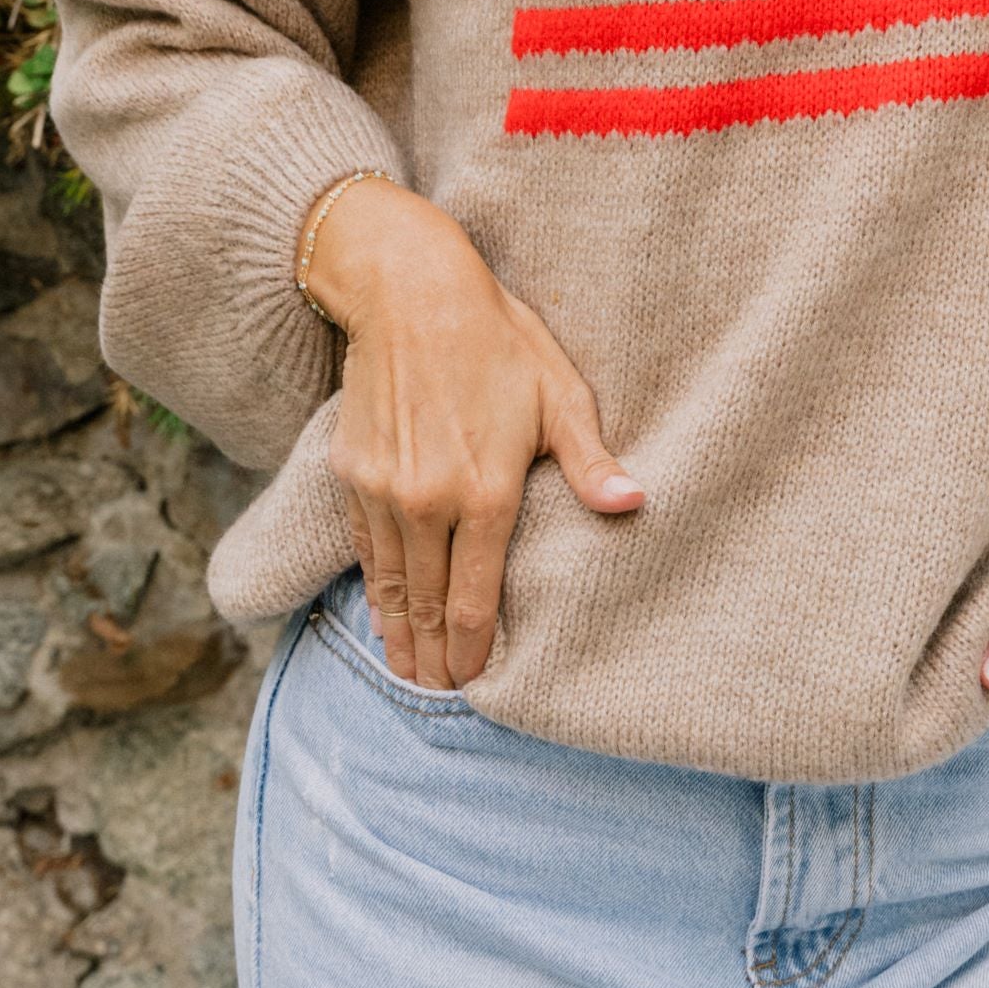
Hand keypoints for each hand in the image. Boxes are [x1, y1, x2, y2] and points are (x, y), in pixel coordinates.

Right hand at [311, 180, 641, 689]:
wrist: (407, 292)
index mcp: (486, 493)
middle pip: (428, 606)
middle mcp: (428, 503)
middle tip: (438, 695)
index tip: (474, 685)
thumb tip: (636, 505)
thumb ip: (591, 462)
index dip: (474, 652)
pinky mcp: (352, 472)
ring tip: (406, 671)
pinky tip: (380, 611)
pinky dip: (374, 587)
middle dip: (433, 658)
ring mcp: (384, 490)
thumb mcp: (559, 395)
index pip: (475, 600)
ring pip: (391, 584)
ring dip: (399, 634)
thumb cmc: (498, 339)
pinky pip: (366, 547)